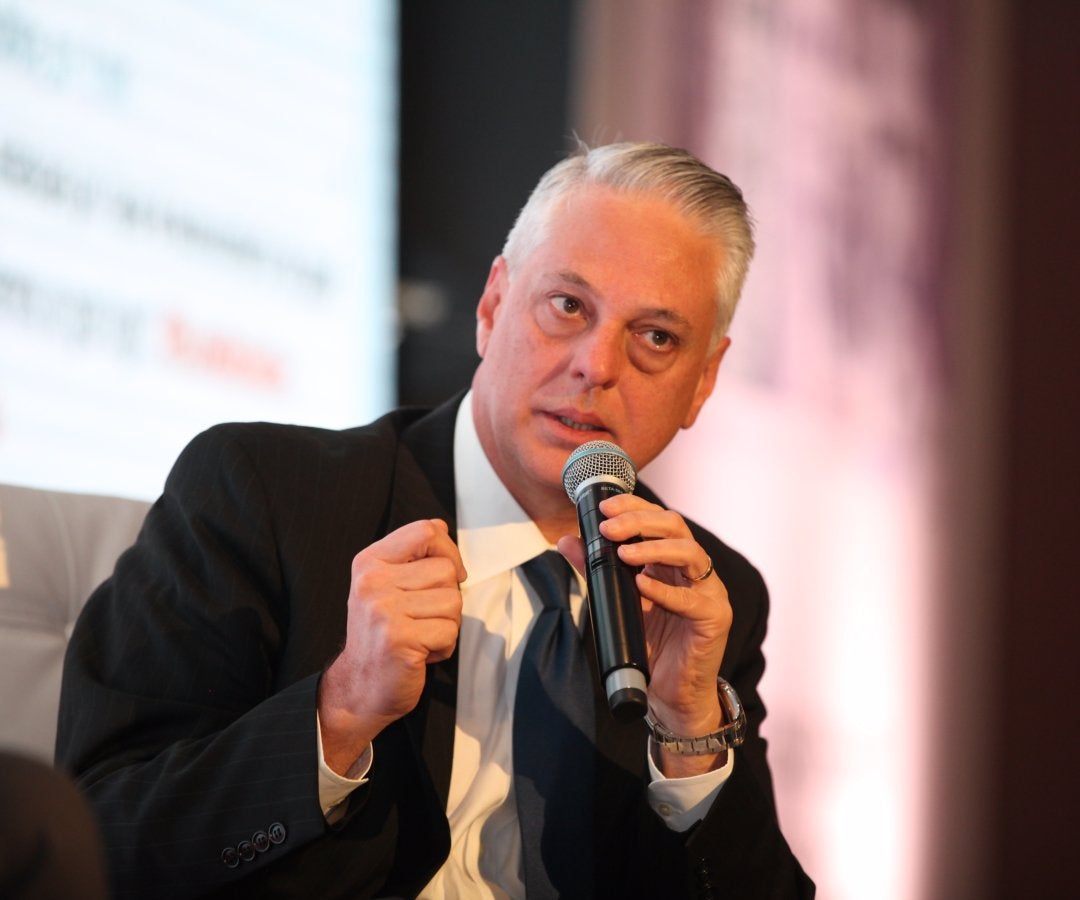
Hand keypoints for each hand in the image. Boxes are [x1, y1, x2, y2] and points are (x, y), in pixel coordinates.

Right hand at [319, 519, 465, 774]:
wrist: (360, 687)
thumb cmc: (382, 635)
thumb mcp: (388, 586)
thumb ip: (412, 556)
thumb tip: (440, 526)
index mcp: (370, 562)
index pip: (425, 531)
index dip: (448, 550)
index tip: (448, 574)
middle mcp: (373, 581)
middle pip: (447, 570)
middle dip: (447, 598)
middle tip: (422, 619)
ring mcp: (384, 610)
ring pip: (453, 601)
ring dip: (446, 624)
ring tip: (420, 636)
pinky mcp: (398, 638)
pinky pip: (449, 631)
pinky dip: (444, 647)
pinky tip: (420, 653)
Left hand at [557, 494, 730, 774]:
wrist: (671, 694)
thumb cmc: (650, 645)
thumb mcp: (618, 602)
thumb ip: (597, 570)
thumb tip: (567, 541)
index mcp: (673, 562)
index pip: (659, 520)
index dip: (635, 507)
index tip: (605, 507)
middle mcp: (694, 571)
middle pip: (676, 527)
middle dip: (640, 521)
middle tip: (609, 527)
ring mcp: (709, 593)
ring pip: (690, 554)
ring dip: (654, 549)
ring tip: (624, 553)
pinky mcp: (714, 619)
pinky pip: (693, 599)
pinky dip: (666, 591)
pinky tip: (643, 586)